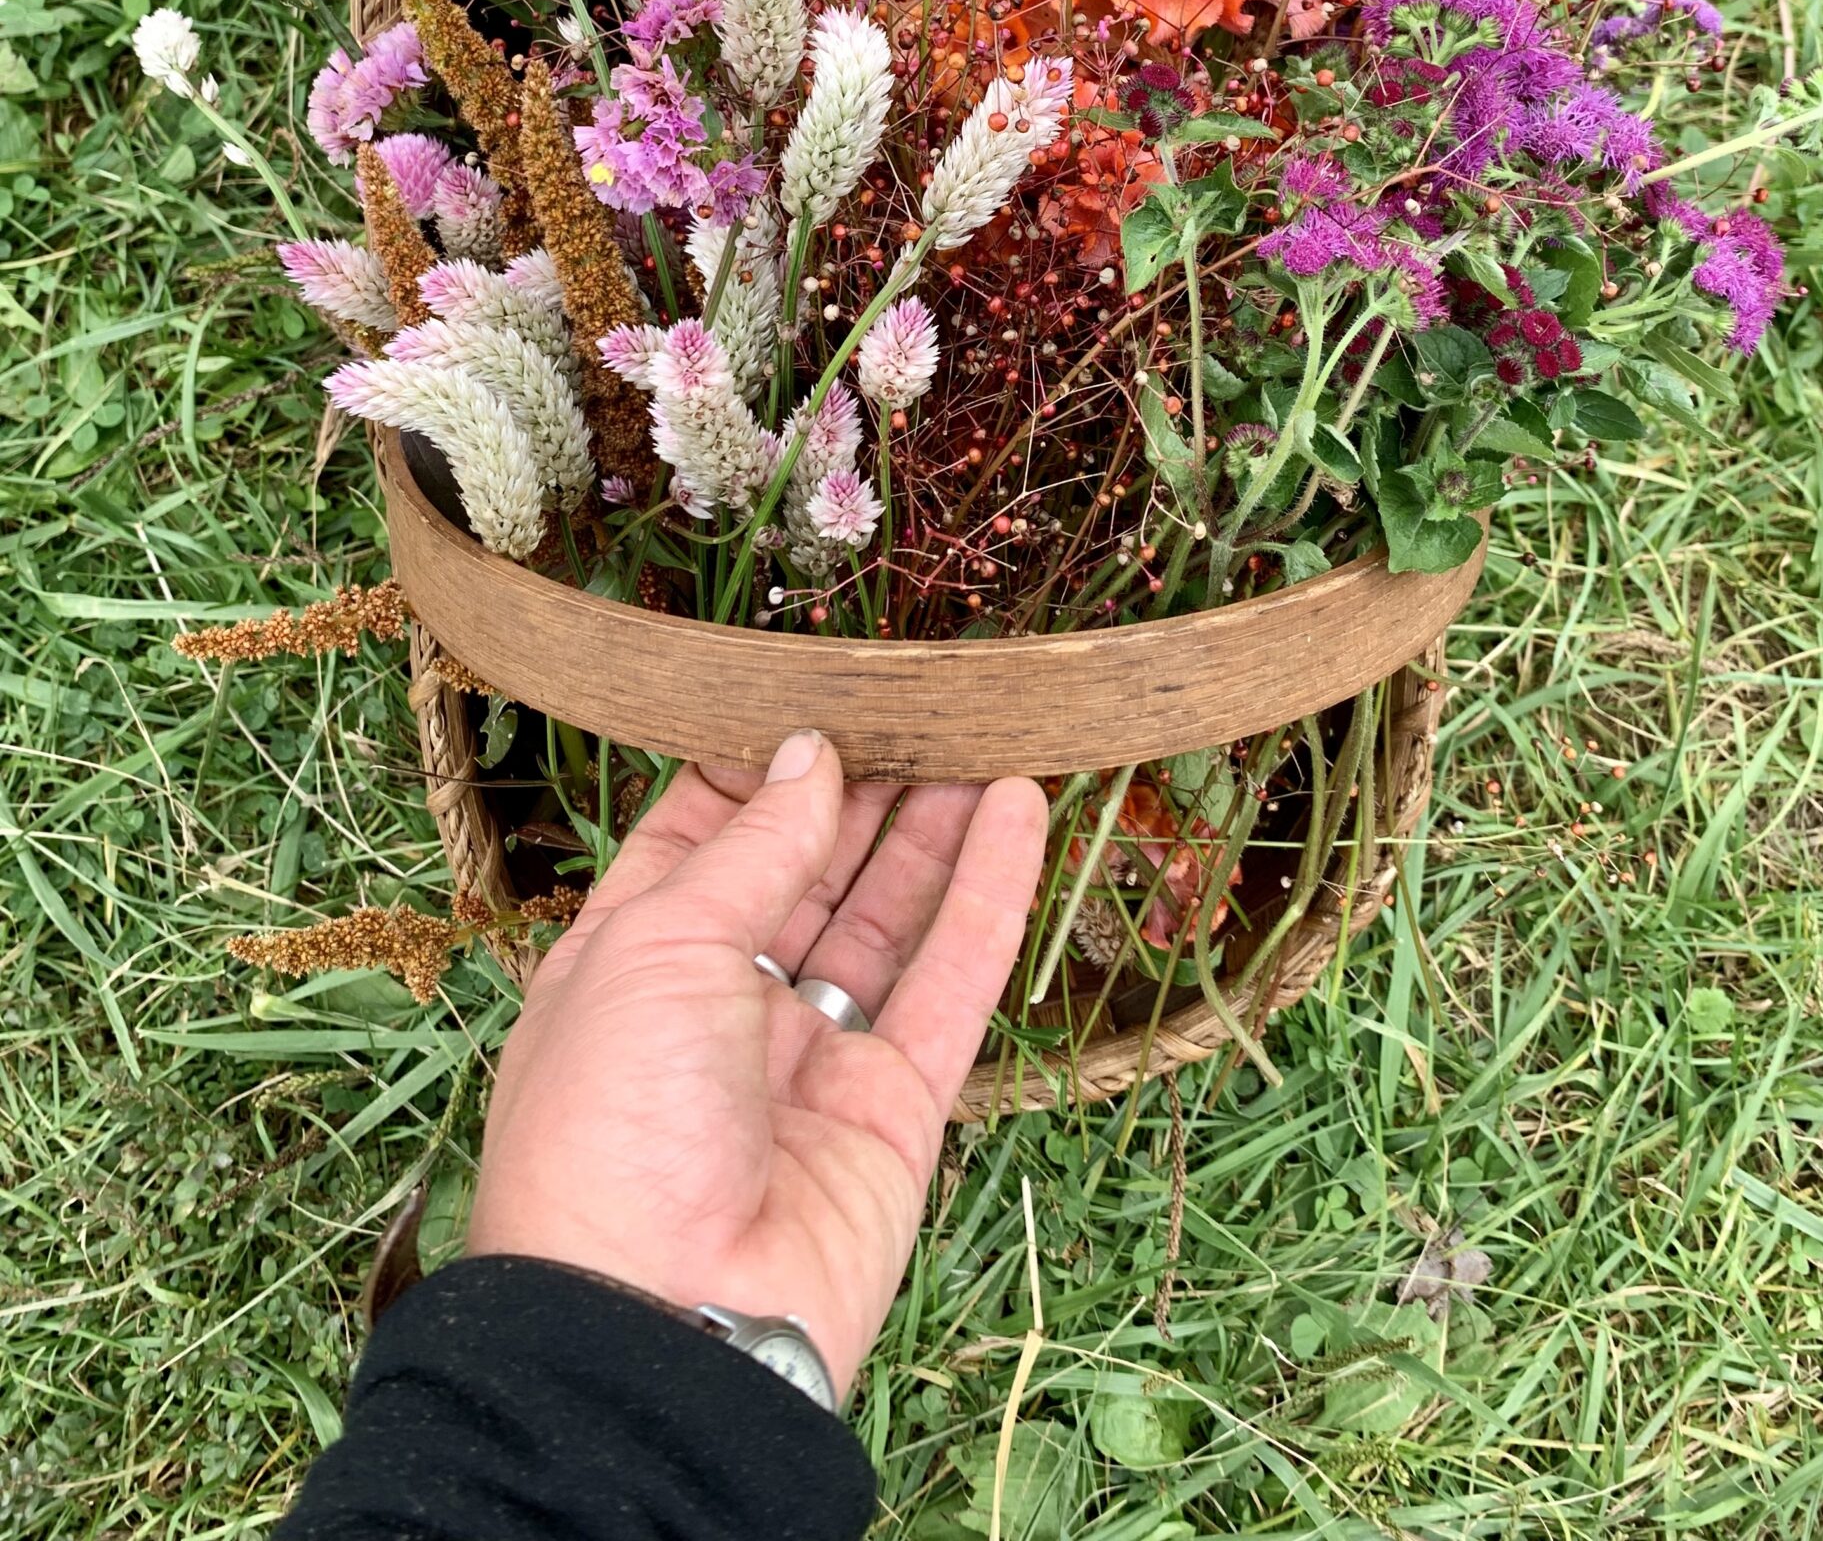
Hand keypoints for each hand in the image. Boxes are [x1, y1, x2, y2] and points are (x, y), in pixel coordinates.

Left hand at [466, 731, 1048, 1398]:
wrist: (661, 1325)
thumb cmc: (611, 1124)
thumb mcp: (656, 946)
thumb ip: (752, 846)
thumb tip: (809, 754)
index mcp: (632, 962)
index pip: (703, 837)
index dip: (761, 765)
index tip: (820, 689)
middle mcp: (722, 1006)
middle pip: (807, 870)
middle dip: (862, 786)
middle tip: (924, 698)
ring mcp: (812, 1060)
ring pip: (888, 917)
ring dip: (935, 826)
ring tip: (988, 731)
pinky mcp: (895, 1109)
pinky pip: (951, 984)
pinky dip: (989, 897)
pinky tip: (1020, 813)